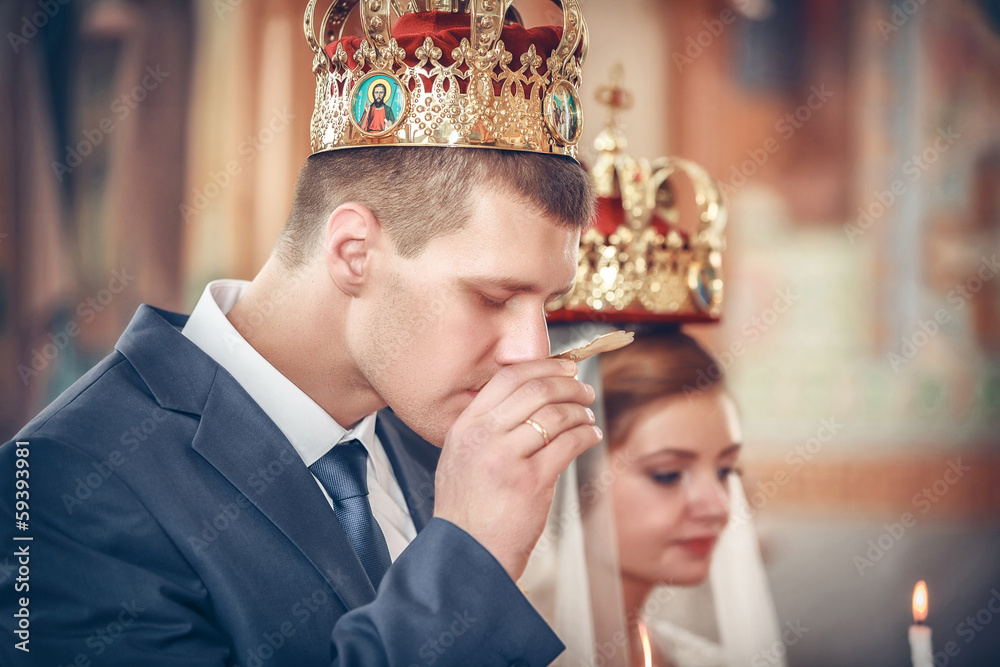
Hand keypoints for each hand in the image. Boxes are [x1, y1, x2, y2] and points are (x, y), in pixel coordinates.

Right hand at [432, 358, 601, 579]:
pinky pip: (568, 444)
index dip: (542, 366)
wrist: (467, 554)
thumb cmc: (467, 510)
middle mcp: (483, 437)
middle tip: (584, 390)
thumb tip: (527, 398)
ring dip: (580, 412)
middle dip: (569, 385)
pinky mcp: (531, 482)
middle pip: (536, 390)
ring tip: (587, 417)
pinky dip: (586, 435)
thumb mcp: (459, 458)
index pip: (507, 379)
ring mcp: (506, 459)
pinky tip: (591, 436)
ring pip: (555, 415)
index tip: (563, 368)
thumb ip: (485, 427)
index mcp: (465, 427)